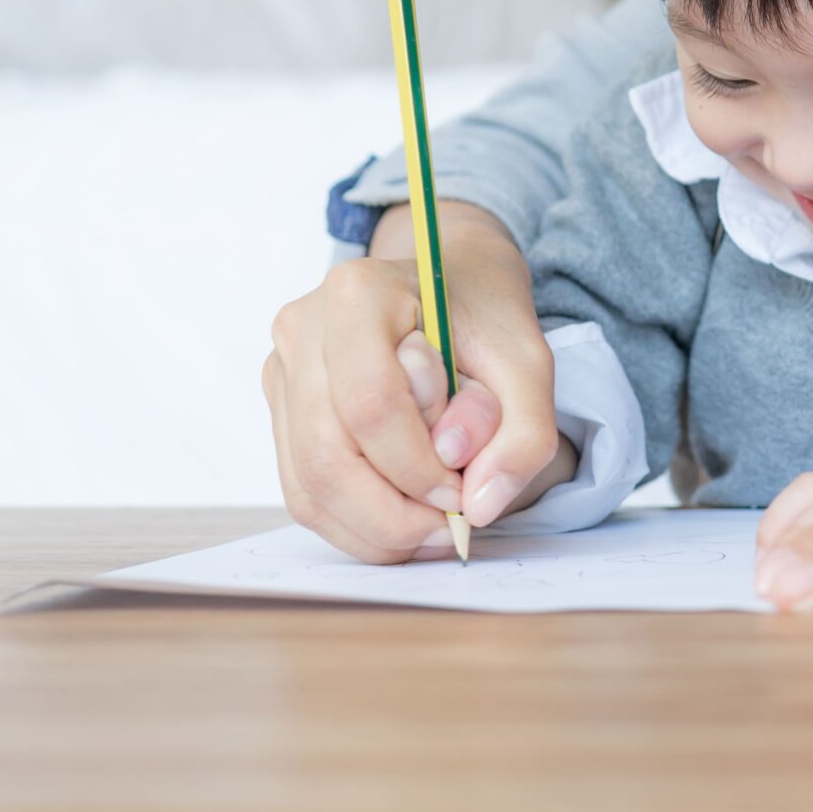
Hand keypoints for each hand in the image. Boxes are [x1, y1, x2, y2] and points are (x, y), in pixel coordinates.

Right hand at [261, 202, 561, 561]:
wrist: (449, 281)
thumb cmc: (485, 315)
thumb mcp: (530, 363)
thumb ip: (523, 432)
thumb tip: (479, 505)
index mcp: (359, 294)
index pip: (370, 404)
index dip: (415, 467)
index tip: (462, 490)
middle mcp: (304, 329)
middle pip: (327, 457)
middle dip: (392, 515)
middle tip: (450, 528)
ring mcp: (283, 370)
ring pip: (308, 486)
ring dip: (373, 530)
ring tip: (432, 529)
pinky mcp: (282, 408)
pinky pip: (303, 490)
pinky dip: (354, 524)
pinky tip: (403, 521)